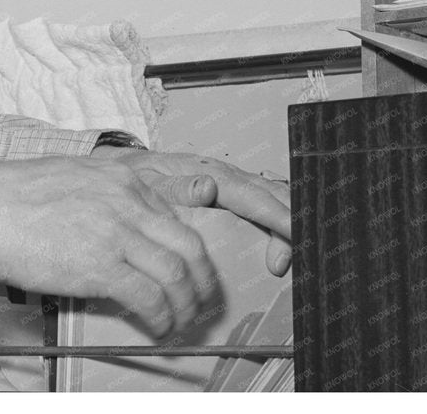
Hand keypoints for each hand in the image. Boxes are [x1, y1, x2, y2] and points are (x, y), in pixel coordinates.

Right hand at [0, 154, 223, 337]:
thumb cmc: (11, 196)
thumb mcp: (70, 178)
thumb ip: (102, 198)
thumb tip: (117, 232)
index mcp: (121, 180)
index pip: (175, 219)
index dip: (188, 254)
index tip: (187, 273)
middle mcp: (127, 202)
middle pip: (190, 247)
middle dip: (203, 282)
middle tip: (198, 303)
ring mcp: (117, 233)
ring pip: (178, 275)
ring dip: (185, 307)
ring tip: (177, 323)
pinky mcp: (101, 266)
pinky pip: (151, 298)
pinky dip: (161, 318)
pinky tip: (156, 328)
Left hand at [92, 147, 292, 276]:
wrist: (129, 167)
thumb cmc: (138, 176)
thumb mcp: (148, 181)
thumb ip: (175, 187)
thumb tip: (206, 187)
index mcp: (211, 174)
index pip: (253, 195)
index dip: (277, 215)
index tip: (294, 233)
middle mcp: (230, 176)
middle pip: (274, 196)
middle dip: (291, 223)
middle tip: (288, 260)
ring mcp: (236, 184)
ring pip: (277, 197)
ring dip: (292, 222)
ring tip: (297, 256)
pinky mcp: (237, 194)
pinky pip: (269, 203)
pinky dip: (285, 219)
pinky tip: (291, 242)